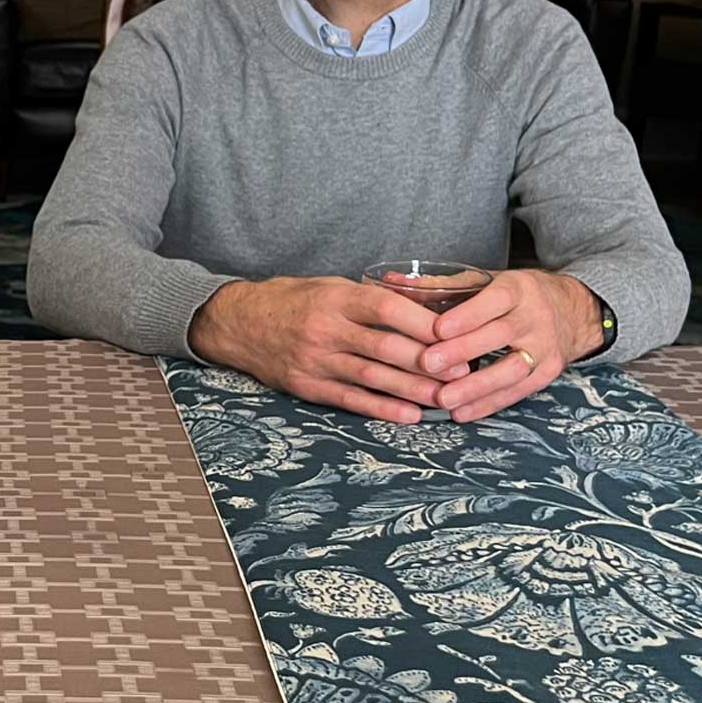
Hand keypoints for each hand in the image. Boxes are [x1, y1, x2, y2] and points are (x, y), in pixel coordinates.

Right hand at [188, 277, 446, 422]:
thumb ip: (369, 298)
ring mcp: (316, 360)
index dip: (422, 323)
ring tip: (446, 398)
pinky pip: (351, 400)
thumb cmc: (292, 300)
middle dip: (428, 362)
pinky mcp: (308, 386)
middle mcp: (326, 329)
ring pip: (373, 377)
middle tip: (463, 372)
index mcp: (335, 298)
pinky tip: (410, 416)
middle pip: (386, 347)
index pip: (386, 308)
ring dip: (414, 390)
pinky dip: (382, 409)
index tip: (455, 333)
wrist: (238, 323)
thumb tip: (421, 307)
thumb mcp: (329, 286)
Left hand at [416, 271, 602, 422]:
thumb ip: (440, 285)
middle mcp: (535, 316)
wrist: (569, 311)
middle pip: (500, 335)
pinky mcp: (549, 372)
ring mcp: (546, 347)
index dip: (466, 316)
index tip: (437, 329)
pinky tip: (462, 412)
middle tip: (429, 364)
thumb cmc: (512, 296)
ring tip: (444, 399)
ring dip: (476, 387)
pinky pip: (518, 392)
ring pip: (512, 369)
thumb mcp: (485, 281)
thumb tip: (388, 282)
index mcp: (518, 288)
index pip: (494, 300)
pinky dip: (489, 404)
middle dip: (462, 351)